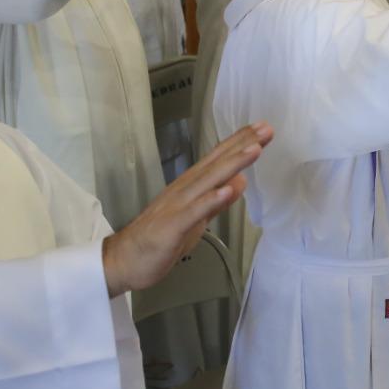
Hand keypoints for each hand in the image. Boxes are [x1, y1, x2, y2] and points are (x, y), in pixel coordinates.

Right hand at [101, 123, 272, 297]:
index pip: (218, 160)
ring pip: (208, 181)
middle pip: (217, 163)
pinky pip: (194, 211)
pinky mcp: (172, 226)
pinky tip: (228, 190)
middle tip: (266, 128)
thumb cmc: (160, 239)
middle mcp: (185, 190)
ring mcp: (178, 206)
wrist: (123, 260)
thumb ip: (216, 202)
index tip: (262, 128)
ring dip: (232, 164)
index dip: (239, 144)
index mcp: (190, 187)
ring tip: (254, 149)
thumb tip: (239, 182)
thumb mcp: (196, 219)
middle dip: (242, 145)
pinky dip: (211, 200)